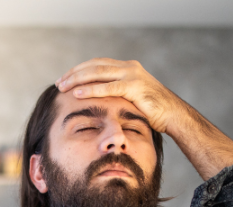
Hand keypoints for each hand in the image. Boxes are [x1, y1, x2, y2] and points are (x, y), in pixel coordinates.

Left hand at [57, 58, 232, 179]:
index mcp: (127, 68)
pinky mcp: (135, 86)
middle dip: (74, 74)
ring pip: (98, 72)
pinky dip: (92, 90)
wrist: (173, 116)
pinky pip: (109, 87)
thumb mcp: (130, 100)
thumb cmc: (152, 113)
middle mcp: (129, 67)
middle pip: (94, 65)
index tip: (65, 79)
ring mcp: (132, 75)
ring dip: (78, 79)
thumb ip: (116, 96)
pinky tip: (78, 94)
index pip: (97, 64)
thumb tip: (99, 104)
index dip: (79, 70)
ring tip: (63, 87)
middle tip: (59, 83)